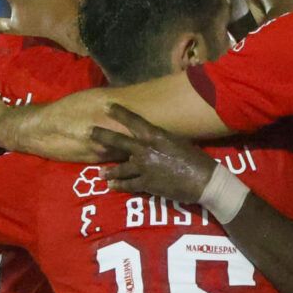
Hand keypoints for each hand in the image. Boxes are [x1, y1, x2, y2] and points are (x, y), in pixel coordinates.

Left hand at [96, 106, 215, 206]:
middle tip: (89, 132)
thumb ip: (162, 140)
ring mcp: (144, 167)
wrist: (204, 180)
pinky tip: (111, 186)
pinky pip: (128, 185)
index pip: (133, 121)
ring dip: (109, 171)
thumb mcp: (178, 142)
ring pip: (120, 168)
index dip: (119, 113)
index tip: (107, 106)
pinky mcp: (146, 184)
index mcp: (155, 135)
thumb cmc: (196, 158)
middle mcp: (145, 149)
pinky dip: (119, 185)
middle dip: (102, 136)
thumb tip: (154, 138)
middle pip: (118, 141)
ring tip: (100, 174)